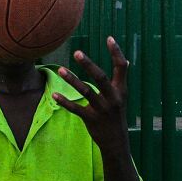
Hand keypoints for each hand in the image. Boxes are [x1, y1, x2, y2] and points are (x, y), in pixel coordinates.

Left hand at [53, 36, 129, 152]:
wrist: (117, 142)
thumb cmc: (117, 116)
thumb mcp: (122, 98)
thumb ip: (120, 81)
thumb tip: (126, 63)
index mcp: (121, 90)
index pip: (122, 67)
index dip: (116, 52)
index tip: (109, 38)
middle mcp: (113, 98)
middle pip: (101, 78)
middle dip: (88, 65)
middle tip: (77, 53)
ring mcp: (102, 109)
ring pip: (86, 92)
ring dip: (72, 80)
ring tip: (60, 70)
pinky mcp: (91, 119)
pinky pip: (76, 109)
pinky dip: (64, 102)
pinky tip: (54, 94)